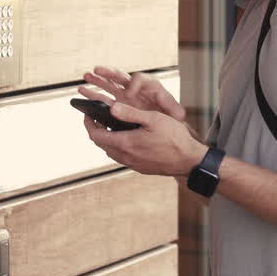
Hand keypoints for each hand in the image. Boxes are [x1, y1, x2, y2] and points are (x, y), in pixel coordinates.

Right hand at [78, 66, 185, 123]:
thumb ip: (171, 105)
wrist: (168, 127)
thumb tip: (160, 103)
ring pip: (109, 85)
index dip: (133, 84)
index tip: (128, 93)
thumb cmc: (172, 119)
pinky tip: (83, 92)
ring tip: (85, 78)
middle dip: (107, 73)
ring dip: (97, 81)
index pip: (138, 79)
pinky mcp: (120, 105)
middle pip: (119, 77)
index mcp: (149, 87)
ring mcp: (126, 96)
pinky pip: (105, 98)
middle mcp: (136, 89)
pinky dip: (95, 94)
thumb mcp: (176, 112)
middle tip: (96, 70)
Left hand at [82, 103, 207, 176]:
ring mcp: (132, 164)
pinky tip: (127, 137)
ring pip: (111, 151)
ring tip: (111, 126)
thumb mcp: (153, 119)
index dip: (88, 124)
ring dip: (107, 139)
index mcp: (125, 143)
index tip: (86, 114)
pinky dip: (118, 146)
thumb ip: (130, 113)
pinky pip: (122, 157)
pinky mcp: (140, 168)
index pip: (96, 135)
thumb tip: (111, 107)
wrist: (189, 161)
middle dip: (96, 130)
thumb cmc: (174, 138)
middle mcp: (125, 157)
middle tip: (97, 118)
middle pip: (101, 144)